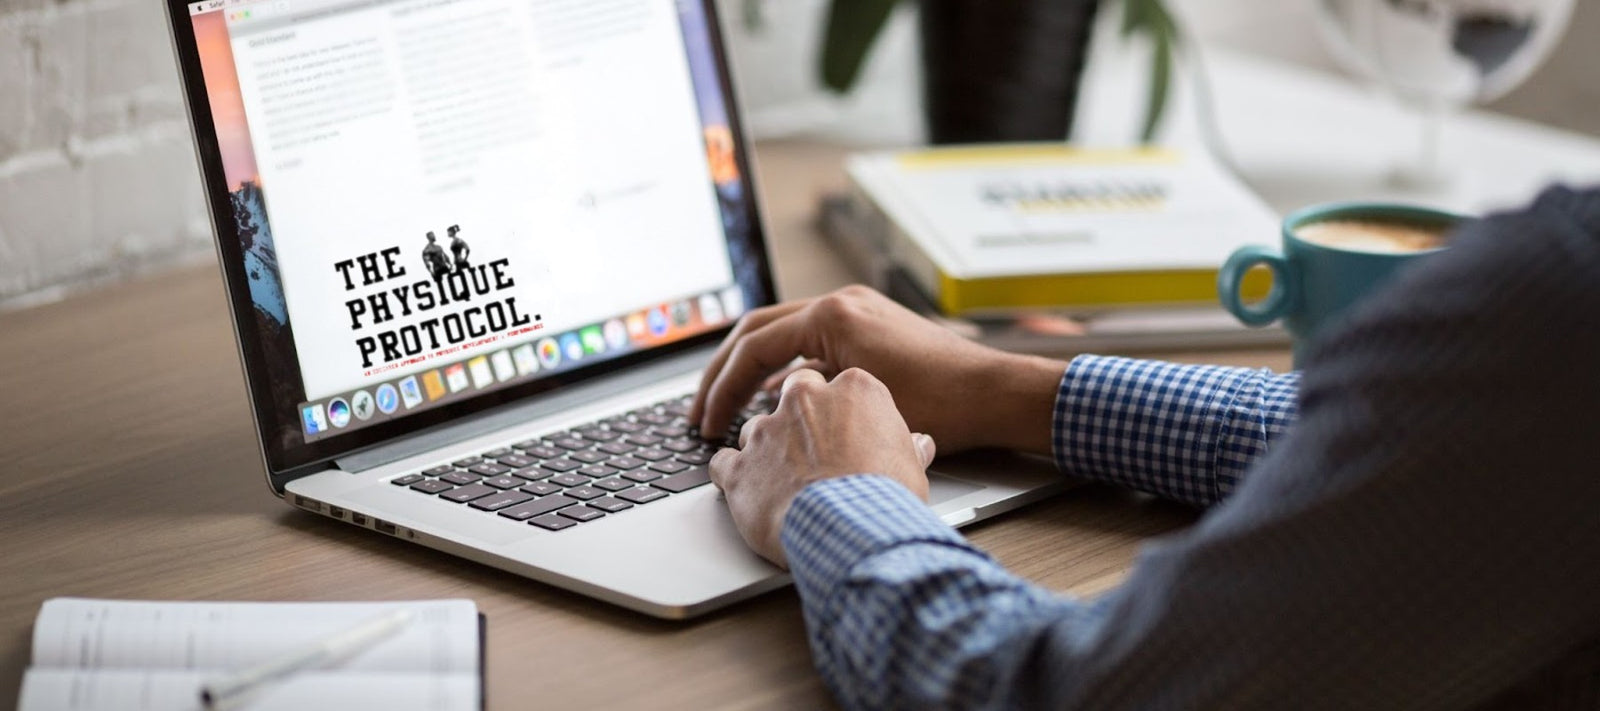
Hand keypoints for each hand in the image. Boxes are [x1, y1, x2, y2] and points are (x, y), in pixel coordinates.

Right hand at [692, 286, 1063, 454]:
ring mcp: (857, 311)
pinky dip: (786, 371)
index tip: (707, 423)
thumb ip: (804, 400)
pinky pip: (811, 343)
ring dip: (752, 370)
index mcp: (833, 315)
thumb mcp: (859, 405)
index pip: (753, 346)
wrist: (996, 394)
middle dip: (723, 374)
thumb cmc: (941, 406)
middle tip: (700, 412)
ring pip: (782, 334)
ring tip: (729, 409)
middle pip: (757, 331)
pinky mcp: (870, 327)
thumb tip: (765, 412)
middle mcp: (842, 303)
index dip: (722, 389)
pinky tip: (777, 404)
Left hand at [709, 368, 936, 566]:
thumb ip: (907, 447)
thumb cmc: (886, 497)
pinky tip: (748, 493)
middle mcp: (804, 400)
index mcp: (852, 390)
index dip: (841, 413)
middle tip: (813, 451)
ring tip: (784, 483)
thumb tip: (919, 445)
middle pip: (793, 396)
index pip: (839, 385)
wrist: (851, 530)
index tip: (845, 432)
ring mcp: (766, 431)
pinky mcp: (739, 466)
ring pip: (756, 429)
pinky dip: (732, 476)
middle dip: (799, 419)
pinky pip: (723, 463)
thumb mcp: (912, 467)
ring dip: (767, 451)